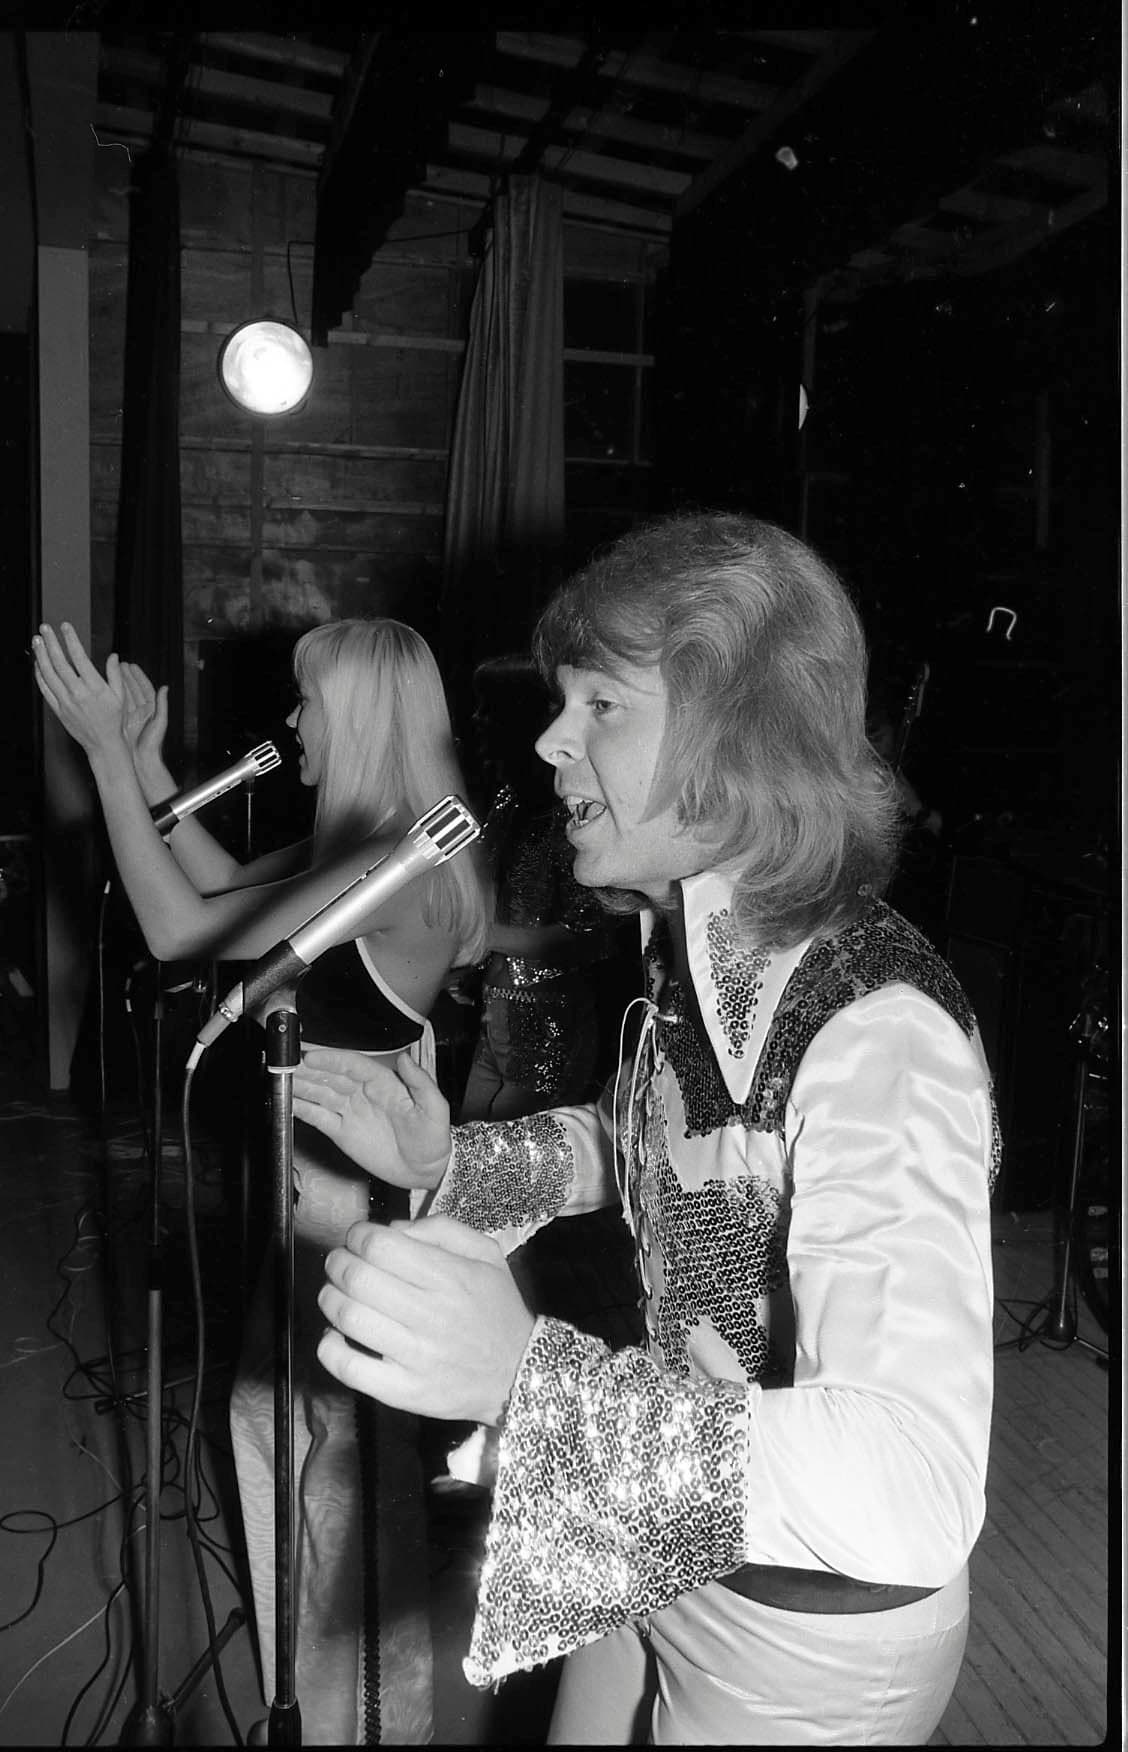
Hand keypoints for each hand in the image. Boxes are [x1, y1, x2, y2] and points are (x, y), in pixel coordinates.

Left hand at [32, 623, 126, 761]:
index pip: (79, 657)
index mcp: (95, 686)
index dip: (71, 640)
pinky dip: (39, 675)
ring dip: (41, 655)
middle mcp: (78, 693)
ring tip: (37, 641)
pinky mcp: (58, 710)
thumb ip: (115, 674)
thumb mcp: (121, 696)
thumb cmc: (115, 720)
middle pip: (60, 662)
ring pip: (48, 674)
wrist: (104, 744)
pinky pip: (45, 690)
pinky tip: (37, 664)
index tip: (66, 627)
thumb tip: (113, 656)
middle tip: (45, 628)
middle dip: (51, 642)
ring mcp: (66, 701)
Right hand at [118, 660, 170, 785]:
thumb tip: (165, 688)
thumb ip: (162, 706)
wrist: (141, 763)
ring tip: (111, 671)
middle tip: (118, 664)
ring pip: (123, 696)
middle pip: (132, 689)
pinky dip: (112, 696)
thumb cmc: (152, 745)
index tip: (131, 666)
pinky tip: (105, 687)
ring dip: (118, 683)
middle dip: (126, 676)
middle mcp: (140, 712)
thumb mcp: (160, 724)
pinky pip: (116, 706)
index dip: (138, 676)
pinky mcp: (120, 722)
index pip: (145, 688)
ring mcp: (129, 716)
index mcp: (151, 710)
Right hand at [293, 1047, 451, 1188]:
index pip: (353, 1065)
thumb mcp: (435, 1108)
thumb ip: (421, 1083)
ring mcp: (350, 1111)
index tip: (312, 1056)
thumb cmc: (433, 1137)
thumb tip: (406, 1059)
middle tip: (285, 1063)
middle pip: (331, 1076)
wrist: (426, 1170)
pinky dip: (301, 1109)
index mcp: (383, 1083)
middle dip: (308, 1069)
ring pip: (320, 1093)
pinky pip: (318, 1116)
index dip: (332, 1059)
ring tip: (280, 1079)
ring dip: (300, 1085)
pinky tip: (286, 1101)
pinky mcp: (341, 1131)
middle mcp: (362, 1093)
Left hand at [316, 1215, 534, 1422]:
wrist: (519, 1373)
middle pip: (358, 1278)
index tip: (358, 1238)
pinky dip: (329, 1347)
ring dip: (329, 1298)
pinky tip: (335, 1335)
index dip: (358, 1235)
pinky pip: (349, 1368)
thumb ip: (441, 1229)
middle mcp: (431, 1315)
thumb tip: (392, 1229)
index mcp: (450, 1277)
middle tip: (340, 1262)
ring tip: (335, 1294)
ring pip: (348, 1317)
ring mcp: (415, 1357)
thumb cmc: (497, 1308)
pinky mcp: (403, 1392)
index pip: (381, 1246)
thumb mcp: (486, 1253)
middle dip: (337, 1262)